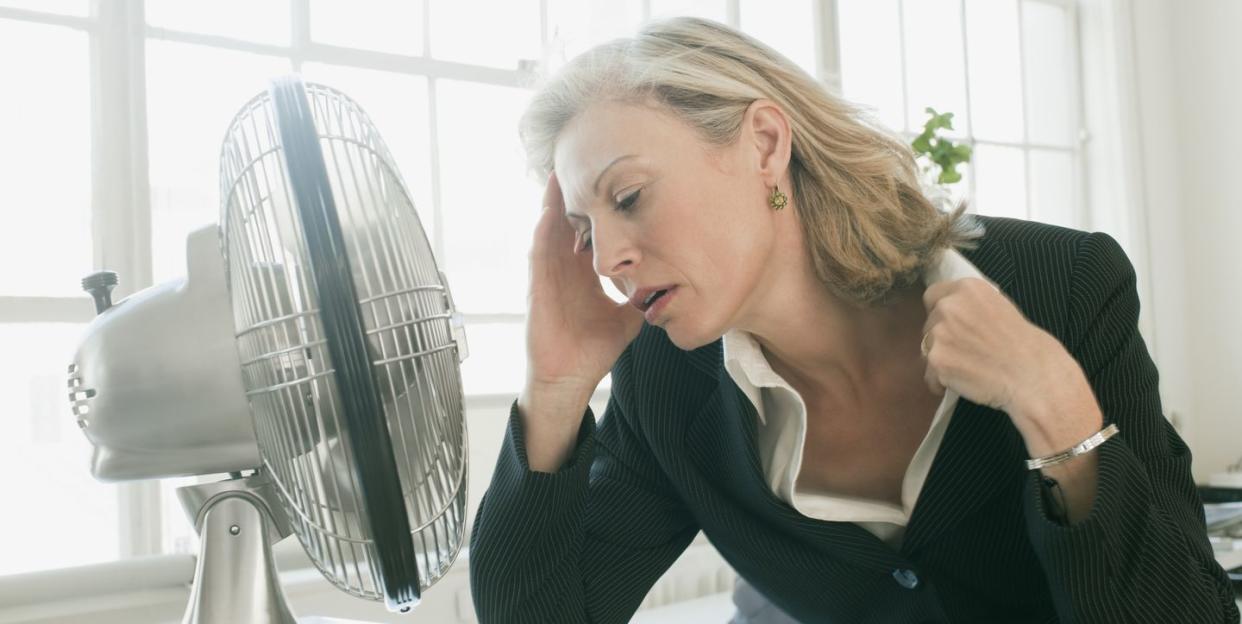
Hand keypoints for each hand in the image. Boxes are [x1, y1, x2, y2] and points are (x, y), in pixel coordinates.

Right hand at [524, 172, 644, 400]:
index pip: (589, 233)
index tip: (608, 182)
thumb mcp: (627, 318)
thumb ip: (642, 299)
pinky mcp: (536, 289)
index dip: (596, 209)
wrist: (570, 378)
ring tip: (558, 173)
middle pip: (567, 223)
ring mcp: (547, 277)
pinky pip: (537, 255)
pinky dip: (542, 233)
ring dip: (552, 204)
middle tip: (579, 160)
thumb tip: (670, 287)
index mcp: (583, 274)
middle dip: (572, 195)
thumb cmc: (593, 350)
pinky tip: (547, 213)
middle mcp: (564, 270)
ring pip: (549, 231)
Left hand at [920, 278, 1102, 453]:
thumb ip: (971, 306)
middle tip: (967, 351)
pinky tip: (964, 383)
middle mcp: (949, 306)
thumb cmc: (1024, 344)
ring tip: (968, 368)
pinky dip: (942, 382)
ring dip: (941, 359)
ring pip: (927, 349)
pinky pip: (930, 374)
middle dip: (942, 337)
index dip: (940, 311)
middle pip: (928, 323)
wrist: (1032, 375)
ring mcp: (940, 333)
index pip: (933, 295)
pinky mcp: (937, 360)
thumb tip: (951, 312)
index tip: (952, 325)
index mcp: (967, 288)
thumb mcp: (999, 307)